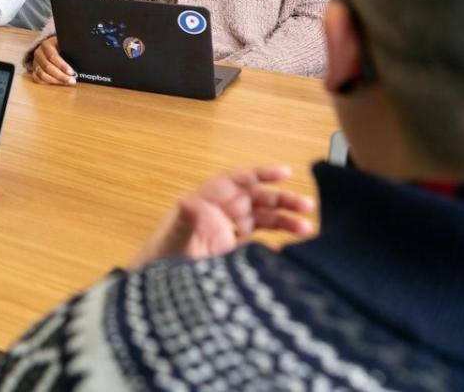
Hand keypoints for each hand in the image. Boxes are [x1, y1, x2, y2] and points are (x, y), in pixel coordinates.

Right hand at [30, 37, 74, 84]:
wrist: (51, 45)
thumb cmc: (60, 45)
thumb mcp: (65, 43)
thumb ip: (70, 49)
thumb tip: (82, 57)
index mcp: (46, 44)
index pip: (53, 56)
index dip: (62, 65)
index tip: (71, 72)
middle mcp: (39, 53)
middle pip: (47, 67)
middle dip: (61, 76)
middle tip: (71, 80)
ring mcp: (35, 62)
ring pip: (42, 74)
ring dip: (55, 81)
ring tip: (66, 83)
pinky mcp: (34, 70)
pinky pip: (37, 79)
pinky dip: (47, 82)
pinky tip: (57, 83)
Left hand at [128, 165, 314, 267]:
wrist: (156, 290)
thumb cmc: (161, 260)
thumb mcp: (174, 239)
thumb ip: (186, 221)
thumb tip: (190, 202)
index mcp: (205, 203)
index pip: (236, 181)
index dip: (260, 174)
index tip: (285, 172)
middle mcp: (218, 213)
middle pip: (255, 199)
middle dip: (281, 200)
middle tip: (308, 205)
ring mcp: (225, 232)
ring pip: (261, 219)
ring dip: (284, 222)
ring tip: (307, 230)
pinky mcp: (230, 252)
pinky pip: (257, 242)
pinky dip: (274, 244)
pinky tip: (289, 252)